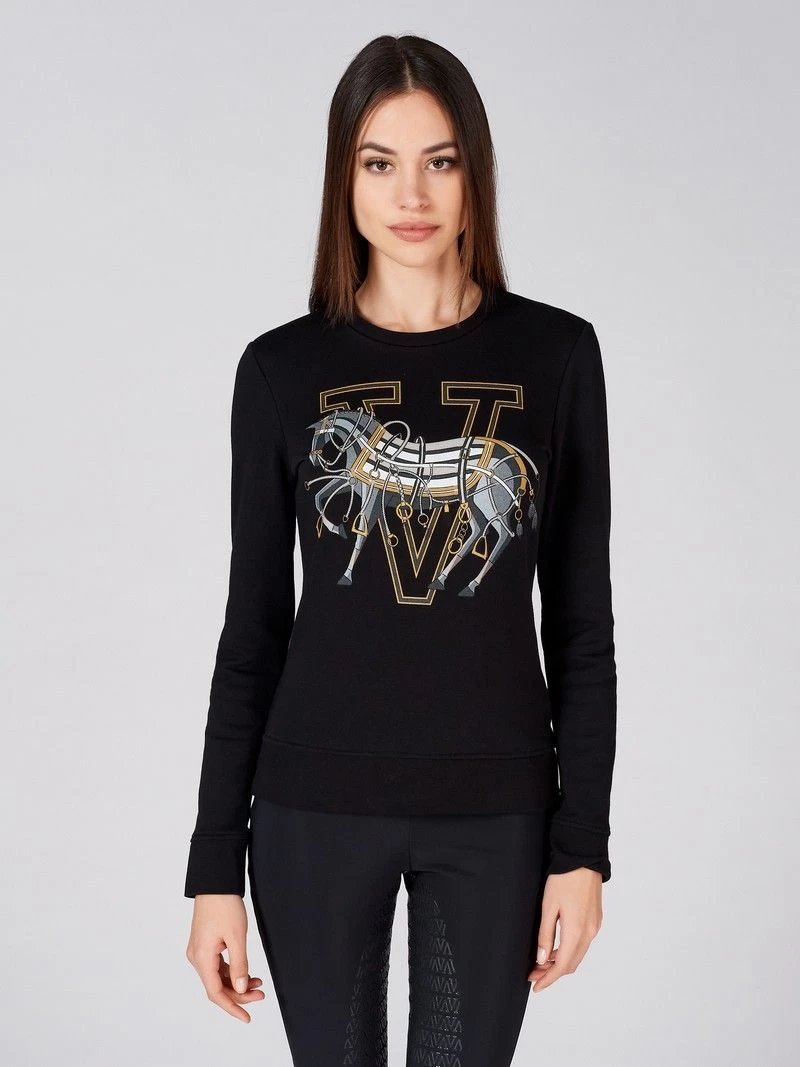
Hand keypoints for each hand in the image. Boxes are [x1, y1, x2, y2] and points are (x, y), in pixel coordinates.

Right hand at [186, 894, 265, 1021]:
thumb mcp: (236, 936)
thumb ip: (239, 965)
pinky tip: (246, 972)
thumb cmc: (224, 904)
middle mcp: (196, 957)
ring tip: (258, 983)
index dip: (232, 1007)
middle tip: (261, 995)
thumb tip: (241, 988)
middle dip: (239, 994)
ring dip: (237, 983)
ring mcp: (199, 950)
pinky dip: (232, 971)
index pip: (216, 993)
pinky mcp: (204, 944)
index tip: (247, 1017)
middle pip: (217, 987)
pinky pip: (217, 966)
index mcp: (201, 958)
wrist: (215, 881)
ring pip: (217, 977)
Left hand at [527, 867, 602, 991]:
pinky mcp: (595, 919)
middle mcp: (589, 932)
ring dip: (560, 962)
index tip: (535, 986)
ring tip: (541, 963)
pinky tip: (556, 948)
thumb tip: (542, 960)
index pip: (562, 965)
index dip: (548, 979)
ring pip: (577, 954)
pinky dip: (569, 951)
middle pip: (571, 964)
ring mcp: (595, 926)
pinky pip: (582, 943)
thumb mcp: (548, 906)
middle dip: (552, 973)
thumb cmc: (564, 878)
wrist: (583, 858)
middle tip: (534, 975)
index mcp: (577, 931)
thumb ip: (546, 935)